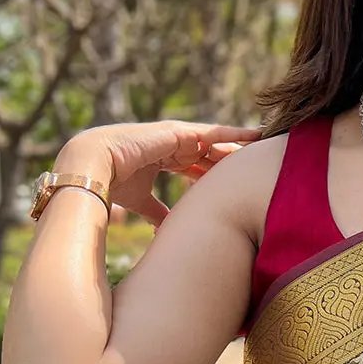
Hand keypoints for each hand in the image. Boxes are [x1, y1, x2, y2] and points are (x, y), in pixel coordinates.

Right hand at [54, 120, 261, 227]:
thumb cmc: (113, 183)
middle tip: (260, 166)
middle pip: (212, 154)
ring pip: (217, 143)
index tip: (237, 181)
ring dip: (240, 146)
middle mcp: (173, 145)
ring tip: (267, 147)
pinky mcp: (180, 132)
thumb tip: (169, 230)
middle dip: (233, 160)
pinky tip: (256, 135)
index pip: (198, 166)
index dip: (217, 173)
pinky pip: (215, 133)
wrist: (95, 167)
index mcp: (164, 158)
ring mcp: (177, 137)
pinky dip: (235, 133)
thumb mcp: (142, 201)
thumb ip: (158, 212)